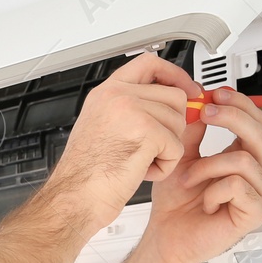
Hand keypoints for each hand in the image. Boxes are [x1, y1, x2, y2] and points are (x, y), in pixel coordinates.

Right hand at [46, 53, 203, 230]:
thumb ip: (133, 109)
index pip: (149, 64)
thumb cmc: (86, 175)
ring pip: (179, 123)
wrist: (74, 198)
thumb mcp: (103, 128)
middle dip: (172, 126)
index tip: (187, 89)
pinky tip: (142, 171)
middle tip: (152, 147)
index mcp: (106, 92)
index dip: (174, 75)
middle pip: (174, 96)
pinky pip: (177, 146)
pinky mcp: (146, 131)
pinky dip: (164, 167)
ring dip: (167, 149)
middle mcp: (118, 96)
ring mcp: (131, 110)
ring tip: (139, 162)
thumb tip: (174, 104)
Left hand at [138, 85, 261, 262]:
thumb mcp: (181, 156)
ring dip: (208, 166)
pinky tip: (205, 201)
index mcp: (242, 156)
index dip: (238, 103)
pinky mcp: (255, 212)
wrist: (167, 235)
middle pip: (259, 132)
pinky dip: (213, 191)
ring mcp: (258, 192)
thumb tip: (196, 100)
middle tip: (205, 112)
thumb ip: (192, 130)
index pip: (254, 120)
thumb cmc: (175, 202)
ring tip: (189, 179)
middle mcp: (255, 172)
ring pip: (242, 160)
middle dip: (231, 117)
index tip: (214, 93)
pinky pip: (238, 186)